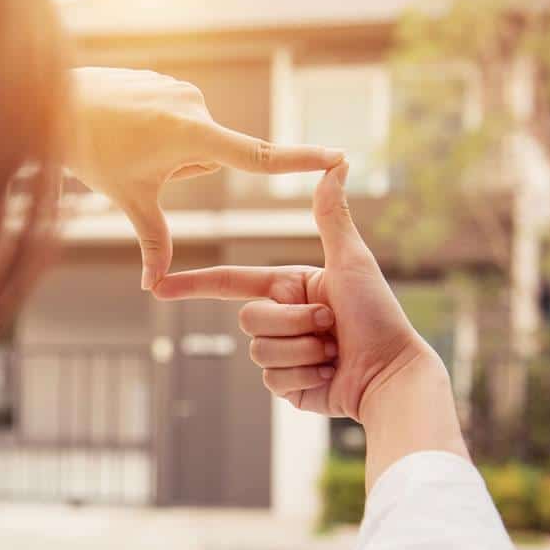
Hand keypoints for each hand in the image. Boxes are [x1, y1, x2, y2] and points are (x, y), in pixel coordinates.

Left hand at [70, 67, 343, 289]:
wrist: (52, 101)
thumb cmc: (91, 152)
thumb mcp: (128, 199)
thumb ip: (154, 241)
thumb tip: (155, 287)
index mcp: (194, 135)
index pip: (258, 156)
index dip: (300, 161)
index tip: (337, 158)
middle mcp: (196, 105)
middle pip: (211, 157)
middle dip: (183, 169)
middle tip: (140, 163)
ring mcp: (182, 89)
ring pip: (192, 138)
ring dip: (169, 150)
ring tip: (128, 143)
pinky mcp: (168, 80)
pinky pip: (176, 117)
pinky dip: (157, 130)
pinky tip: (124, 126)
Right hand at [151, 161, 441, 420]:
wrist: (392, 375)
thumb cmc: (378, 314)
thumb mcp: (352, 261)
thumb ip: (332, 216)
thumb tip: (337, 163)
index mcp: (290, 286)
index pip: (231, 281)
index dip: (194, 283)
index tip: (158, 285)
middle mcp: (284, 318)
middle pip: (249, 318)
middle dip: (292, 322)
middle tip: (330, 324)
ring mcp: (284, 354)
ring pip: (259, 352)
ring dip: (302, 352)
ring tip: (333, 350)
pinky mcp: (289, 386)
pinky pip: (273, 381)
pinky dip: (304, 378)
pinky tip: (330, 375)